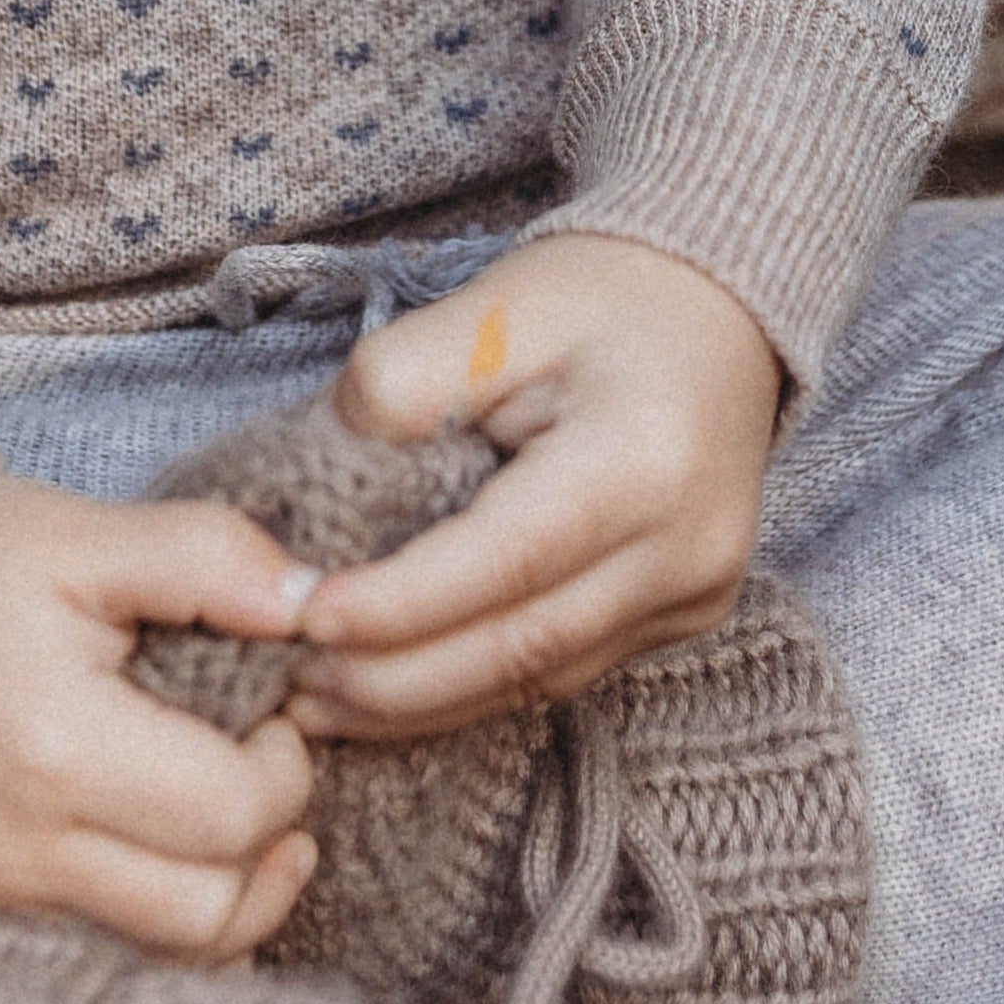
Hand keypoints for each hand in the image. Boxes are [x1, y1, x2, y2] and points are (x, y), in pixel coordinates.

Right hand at [0, 470, 320, 960]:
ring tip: (230, 812)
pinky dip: (165, 920)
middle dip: (266, 839)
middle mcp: (11, 850)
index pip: (234, 814)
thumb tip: (317, 605)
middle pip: (211, 909)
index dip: (285, 765)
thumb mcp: (81, 531)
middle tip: (256, 761)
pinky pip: (108, 956)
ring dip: (228, 894)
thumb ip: (208, 557)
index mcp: (50, 749)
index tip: (270, 710)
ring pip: (166, 957)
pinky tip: (178, 853)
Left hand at [291, 234, 781, 740]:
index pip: (506, 558)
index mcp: (644, 460)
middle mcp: (686, 548)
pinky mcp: (677, 620)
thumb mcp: (491, 311)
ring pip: (534, 682)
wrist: (719, 312)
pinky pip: (557, 676)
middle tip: (284, 682)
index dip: (400, 602)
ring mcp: (692, 596)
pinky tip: (385, 690)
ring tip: (312, 702)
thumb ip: (397, 386)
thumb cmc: (600, 300)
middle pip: (520, 648)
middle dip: (390, 679)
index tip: (302, 618)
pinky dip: (464, 691)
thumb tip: (323, 488)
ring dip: (415, 703)